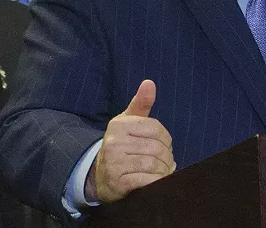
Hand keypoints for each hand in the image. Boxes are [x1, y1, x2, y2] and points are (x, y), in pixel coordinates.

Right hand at [85, 80, 175, 202]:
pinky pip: (146, 180)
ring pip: (153, 164)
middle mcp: (113, 143)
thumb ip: (141, 104)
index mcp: (119, 125)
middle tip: (165, 162)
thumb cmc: (121, 145)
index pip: (156, 129)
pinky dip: (156, 182)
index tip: (164, 146)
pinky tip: (155, 181)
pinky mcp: (117, 183)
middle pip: (156, 148)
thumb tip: (149, 83)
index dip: (166, 140)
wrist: (99, 176)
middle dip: (166, 157)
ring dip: (163, 170)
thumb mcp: (129, 122)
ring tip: (161, 171)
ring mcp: (113, 163)